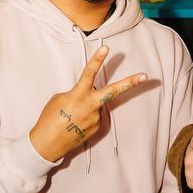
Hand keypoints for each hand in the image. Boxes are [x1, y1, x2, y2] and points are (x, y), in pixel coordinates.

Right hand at [30, 46, 146, 161]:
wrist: (47, 144)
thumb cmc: (49, 119)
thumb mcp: (59, 99)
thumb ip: (77, 93)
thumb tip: (87, 95)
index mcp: (78, 95)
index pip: (89, 73)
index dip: (97, 60)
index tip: (106, 48)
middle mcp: (90, 106)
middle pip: (113, 91)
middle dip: (130, 83)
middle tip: (145, 76)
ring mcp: (95, 118)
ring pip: (97, 105)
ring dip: (88, 106)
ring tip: (72, 116)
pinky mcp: (97, 128)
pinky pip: (95, 116)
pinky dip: (87, 116)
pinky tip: (76, 123)